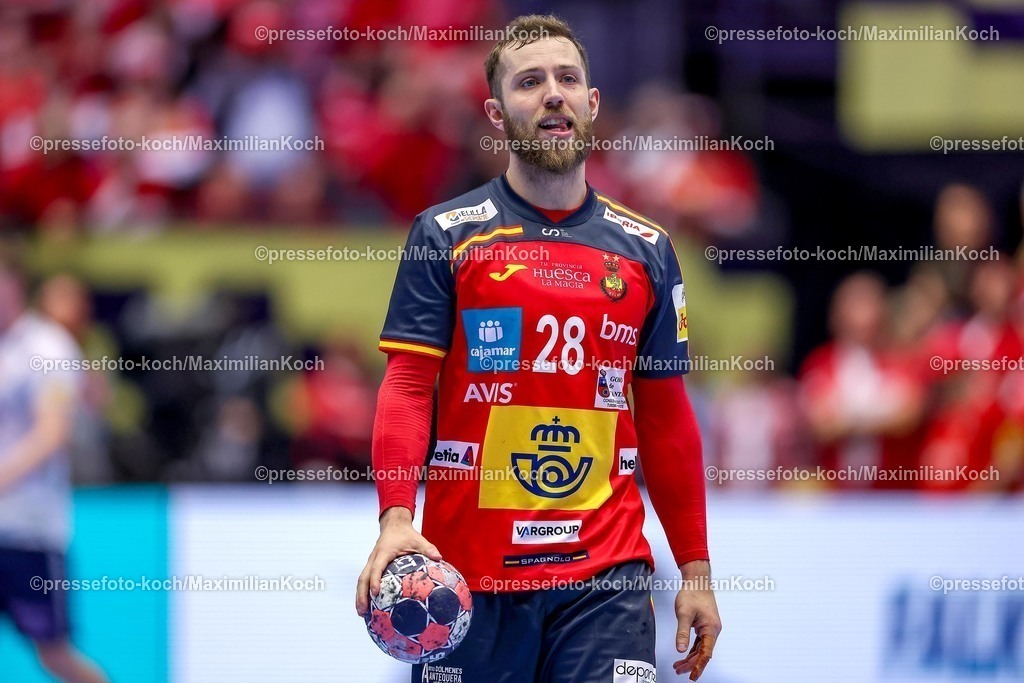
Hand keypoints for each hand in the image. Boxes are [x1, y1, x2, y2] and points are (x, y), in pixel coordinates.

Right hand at [355, 506, 441, 615]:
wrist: (394, 525)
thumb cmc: (406, 534)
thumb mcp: (418, 540)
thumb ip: (428, 548)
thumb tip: (439, 558)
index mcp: (384, 553)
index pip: (376, 568)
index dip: (374, 580)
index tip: (375, 593)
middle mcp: (374, 558)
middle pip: (363, 578)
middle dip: (361, 595)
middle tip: (363, 611)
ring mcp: (371, 562)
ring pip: (361, 580)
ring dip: (359, 596)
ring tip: (361, 613)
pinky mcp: (371, 565)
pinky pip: (365, 579)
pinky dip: (363, 592)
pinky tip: (368, 605)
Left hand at [673, 560, 721, 679]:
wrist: (697, 580)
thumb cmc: (692, 594)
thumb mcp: (684, 614)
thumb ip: (682, 633)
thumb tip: (680, 650)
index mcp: (711, 629)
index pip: (706, 653)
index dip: (698, 666)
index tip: (692, 676)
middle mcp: (713, 630)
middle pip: (703, 653)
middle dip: (691, 663)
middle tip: (678, 670)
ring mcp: (710, 628)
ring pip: (701, 648)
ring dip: (690, 657)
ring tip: (678, 666)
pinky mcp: (705, 625)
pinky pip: (700, 641)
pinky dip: (692, 649)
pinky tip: (685, 654)